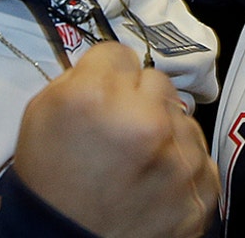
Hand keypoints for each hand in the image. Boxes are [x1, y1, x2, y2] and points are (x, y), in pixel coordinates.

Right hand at [14, 43, 216, 237]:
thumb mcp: (42, 115)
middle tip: (118, 134)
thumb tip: (116, 63)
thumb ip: (80, 77)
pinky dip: (181, 167)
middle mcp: (144, 122)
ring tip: (135, 164)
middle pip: (157, 81)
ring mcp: (180, 159)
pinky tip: (154, 184)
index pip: (120, 54)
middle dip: (139, 101)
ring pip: (183, 118)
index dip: (108, 76)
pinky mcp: (202, 191)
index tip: (102, 97)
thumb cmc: (51, 183)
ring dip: (163, 133)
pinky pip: (200, 157)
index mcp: (96, 98)